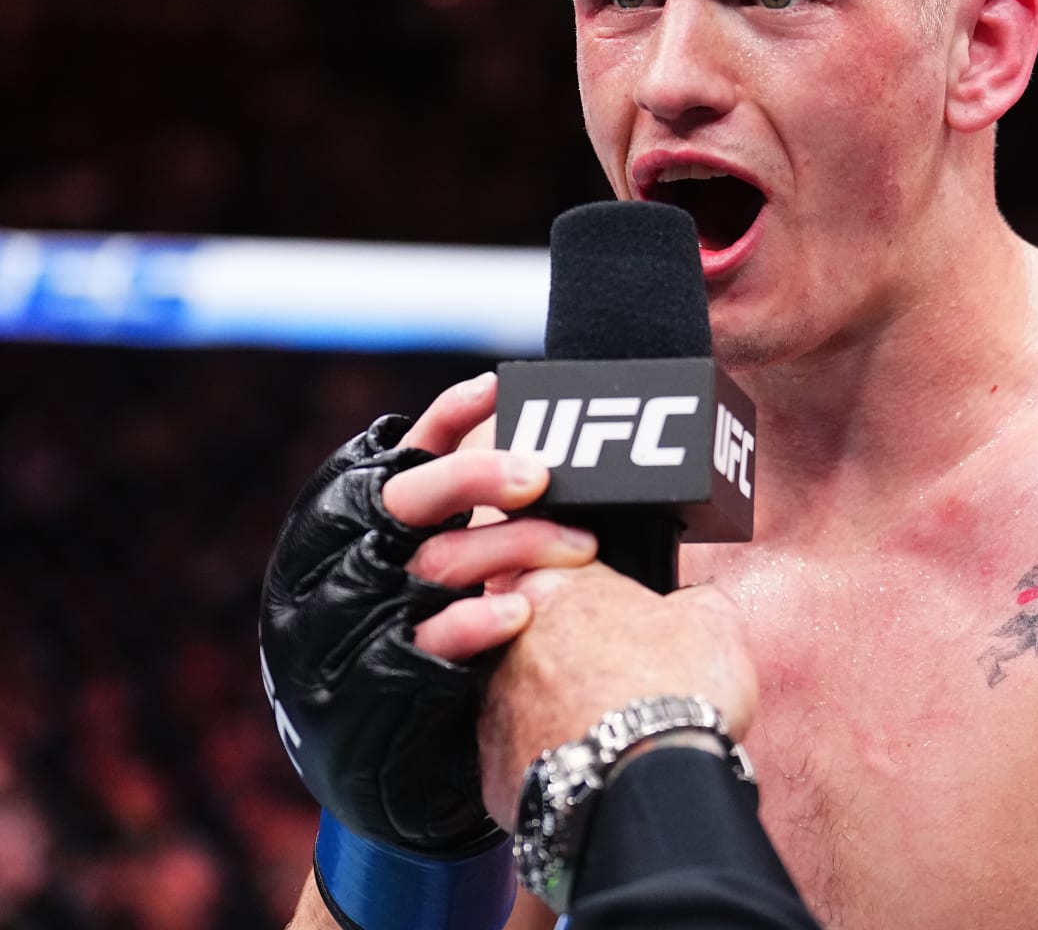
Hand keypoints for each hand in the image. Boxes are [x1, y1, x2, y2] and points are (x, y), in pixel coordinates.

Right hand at [259, 372, 594, 854]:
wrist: (383, 774)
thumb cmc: (422, 647)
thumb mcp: (426, 572)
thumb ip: (454, 516)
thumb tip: (531, 445)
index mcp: (344, 527)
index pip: (393, 456)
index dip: (443, 419)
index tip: (502, 388)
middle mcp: (333, 569)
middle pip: (402, 500)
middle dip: (477, 478)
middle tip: (545, 472)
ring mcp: (345, 630)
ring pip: (424, 565)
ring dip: (506, 548)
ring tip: (578, 547)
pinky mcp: (366, 690)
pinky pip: (423, 643)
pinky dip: (475, 623)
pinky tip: (521, 614)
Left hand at [478, 563, 757, 829]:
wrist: (649, 785)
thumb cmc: (675, 695)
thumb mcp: (713, 618)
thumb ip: (692, 596)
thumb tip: (692, 605)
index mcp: (560, 586)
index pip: (569, 572)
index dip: (605, 598)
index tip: (626, 621)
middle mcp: (511, 640)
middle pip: (540, 635)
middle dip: (575, 654)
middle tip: (621, 678)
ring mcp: (495, 705)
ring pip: (525, 697)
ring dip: (559, 707)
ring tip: (610, 730)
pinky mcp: (492, 766)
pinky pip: (520, 756)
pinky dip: (552, 760)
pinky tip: (592, 767)